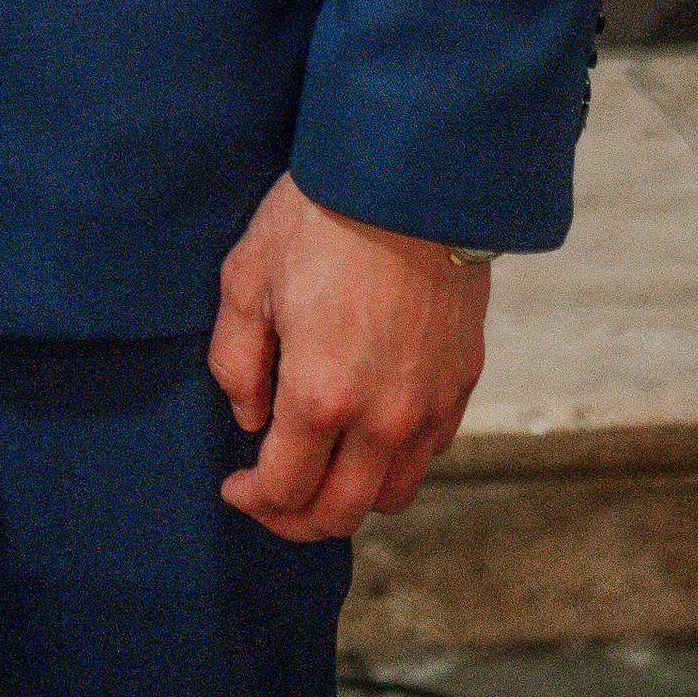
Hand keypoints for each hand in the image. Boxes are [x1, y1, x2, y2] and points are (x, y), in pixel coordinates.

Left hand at [208, 172, 486, 538]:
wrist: (409, 177)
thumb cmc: (319, 218)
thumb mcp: (247, 277)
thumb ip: (237, 361)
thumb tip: (252, 418)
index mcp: (321, 396)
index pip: (286, 489)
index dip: (254, 499)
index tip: (235, 485)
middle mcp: (382, 418)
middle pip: (341, 514)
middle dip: (297, 519)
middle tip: (270, 497)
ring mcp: (429, 405)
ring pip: (392, 494)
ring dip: (351, 497)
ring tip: (321, 468)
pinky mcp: (462, 383)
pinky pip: (429, 453)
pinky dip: (394, 461)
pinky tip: (367, 431)